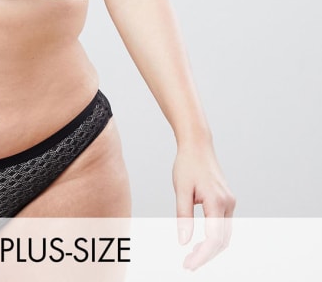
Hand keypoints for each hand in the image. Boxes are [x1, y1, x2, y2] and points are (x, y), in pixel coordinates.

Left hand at [172, 142, 235, 269]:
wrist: (197, 145)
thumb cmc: (187, 164)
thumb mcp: (181, 189)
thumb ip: (183, 216)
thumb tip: (183, 241)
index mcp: (216, 200)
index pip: (213, 238)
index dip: (202, 255)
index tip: (189, 265)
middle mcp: (228, 203)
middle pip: (222, 240)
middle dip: (206, 255)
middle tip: (188, 264)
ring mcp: (229, 202)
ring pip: (224, 235)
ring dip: (210, 248)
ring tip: (192, 255)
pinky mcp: (227, 201)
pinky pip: (223, 225)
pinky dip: (213, 237)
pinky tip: (199, 242)